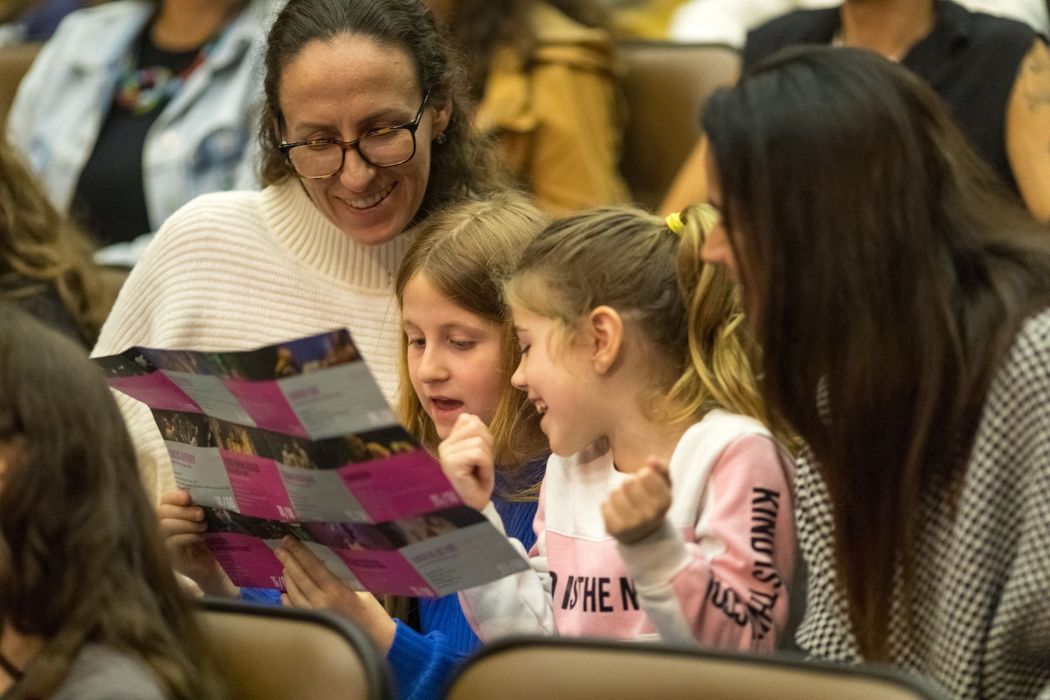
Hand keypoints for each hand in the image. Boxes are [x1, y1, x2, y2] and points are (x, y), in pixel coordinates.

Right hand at [157, 489, 237, 596]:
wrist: (214, 566)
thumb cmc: (210, 539)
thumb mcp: (206, 520)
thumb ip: (200, 507)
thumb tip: (204, 494)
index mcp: (173, 514)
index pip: (165, 499)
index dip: (174, 496)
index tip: (188, 497)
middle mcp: (163, 527)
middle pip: (162, 512)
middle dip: (183, 511)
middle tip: (201, 514)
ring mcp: (163, 543)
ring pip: (165, 526)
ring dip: (186, 524)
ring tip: (203, 526)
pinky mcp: (169, 556)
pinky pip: (171, 542)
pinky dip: (187, 536)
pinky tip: (201, 536)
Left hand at [276, 537, 395, 651]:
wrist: (376, 640)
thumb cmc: (372, 612)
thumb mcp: (361, 588)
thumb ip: (342, 577)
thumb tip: (327, 562)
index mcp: (336, 590)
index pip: (312, 566)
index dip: (299, 552)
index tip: (288, 540)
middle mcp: (321, 602)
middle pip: (299, 579)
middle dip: (288, 562)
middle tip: (279, 549)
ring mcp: (315, 615)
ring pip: (294, 594)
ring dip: (288, 579)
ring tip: (284, 567)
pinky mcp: (314, 625)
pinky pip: (294, 610)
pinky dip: (288, 600)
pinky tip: (285, 593)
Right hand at [437, 413, 494, 510]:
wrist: (473, 506)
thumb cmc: (477, 481)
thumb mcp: (478, 453)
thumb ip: (475, 435)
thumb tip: (475, 418)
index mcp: (449, 440)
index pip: (470, 419)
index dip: (484, 435)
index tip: (480, 456)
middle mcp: (444, 445)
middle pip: (476, 426)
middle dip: (487, 445)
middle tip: (481, 464)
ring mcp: (446, 454)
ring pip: (479, 441)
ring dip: (487, 458)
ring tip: (479, 471)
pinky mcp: (451, 464)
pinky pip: (479, 454)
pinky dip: (486, 466)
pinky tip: (478, 475)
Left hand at [601, 458, 672, 543]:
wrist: (644, 534)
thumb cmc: (653, 502)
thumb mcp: (664, 486)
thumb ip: (662, 469)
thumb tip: (652, 459)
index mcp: (664, 502)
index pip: (646, 475)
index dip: (643, 475)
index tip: (646, 483)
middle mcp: (650, 515)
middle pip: (628, 482)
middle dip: (630, 484)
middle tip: (634, 494)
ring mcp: (632, 525)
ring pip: (614, 492)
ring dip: (618, 494)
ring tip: (626, 502)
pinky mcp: (615, 530)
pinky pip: (604, 505)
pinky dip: (608, 505)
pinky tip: (617, 512)